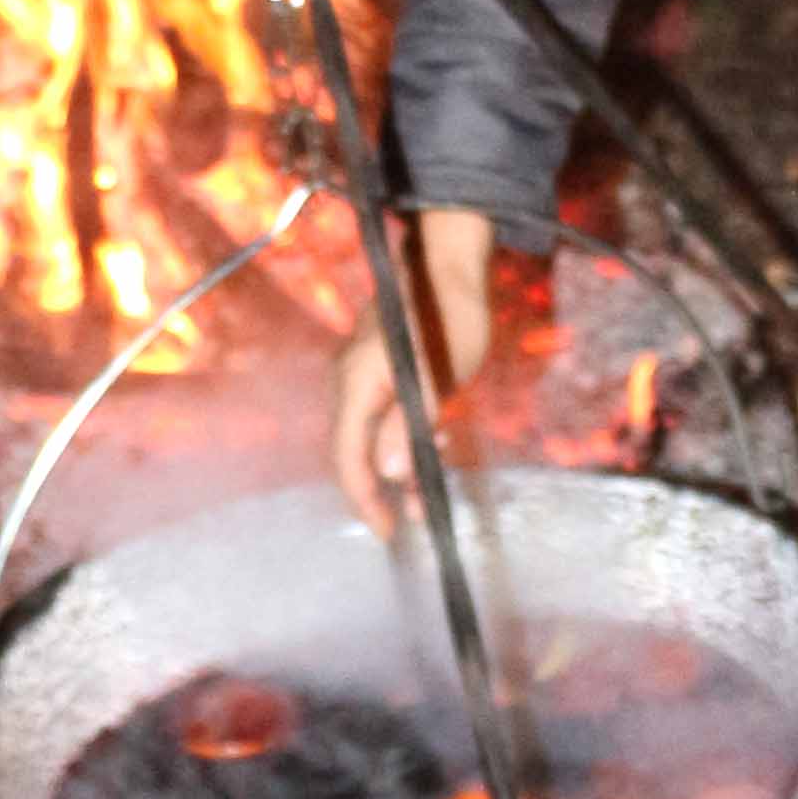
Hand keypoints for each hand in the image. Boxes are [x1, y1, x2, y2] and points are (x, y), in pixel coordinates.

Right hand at [327, 207, 495, 536]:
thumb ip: (408, 421)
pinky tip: (431, 443)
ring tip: (426, 491)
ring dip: (394, 467)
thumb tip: (386, 468)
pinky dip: (401, 440)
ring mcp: (359, 374)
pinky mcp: (376, 371)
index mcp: (357, 381)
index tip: (385, 531)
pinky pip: (378, 417)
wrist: (451, 267)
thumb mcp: (437, 374)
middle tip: (406, 521)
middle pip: (350, 449)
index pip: (347, 453)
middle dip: (377, 490)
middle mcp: (348, 379)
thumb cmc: (449, 317)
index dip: (362, 497)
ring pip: (366, 436)